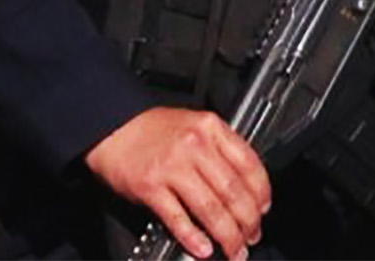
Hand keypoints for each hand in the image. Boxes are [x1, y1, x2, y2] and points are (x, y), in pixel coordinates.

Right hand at [83, 107, 270, 260]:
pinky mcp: (149, 187)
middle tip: (252, 237)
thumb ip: (221, 148)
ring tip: (234, 249)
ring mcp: (172, 167)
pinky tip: (204, 249)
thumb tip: (245, 185)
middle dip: (247, 221)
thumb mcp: (196, 126)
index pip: (249, 164)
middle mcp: (195, 146)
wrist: (111, 128)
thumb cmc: (153, 129)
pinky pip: (178, 218)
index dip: (261, 192)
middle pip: (233, 191)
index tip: (263, 210)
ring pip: (210, 208)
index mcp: (212, 129)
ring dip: (226, 234)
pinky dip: (193, 236)